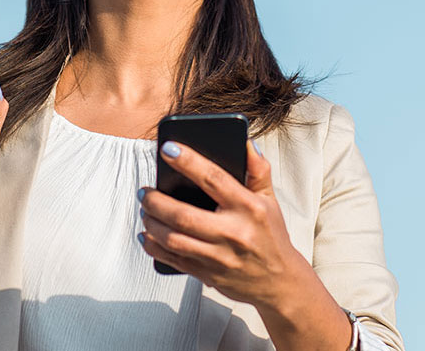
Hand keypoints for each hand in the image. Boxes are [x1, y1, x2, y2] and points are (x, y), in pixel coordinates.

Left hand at [137, 139, 310, 309]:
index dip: (188, 162)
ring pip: (173, 239)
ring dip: (151, 223)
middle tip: (145, 190)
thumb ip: (257, 169)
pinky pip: (173, 260)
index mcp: (248, 208)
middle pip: (184, 215)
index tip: (167, 148)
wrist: (279, 282)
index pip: (213, 178)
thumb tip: (244, 142)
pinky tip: (146, 235)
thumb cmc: (271, 236)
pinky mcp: (208, 274)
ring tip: (145, 210)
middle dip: (156, 200)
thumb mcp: (269, 200)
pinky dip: (153, 247)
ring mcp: (219, 257)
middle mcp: (233, 232)